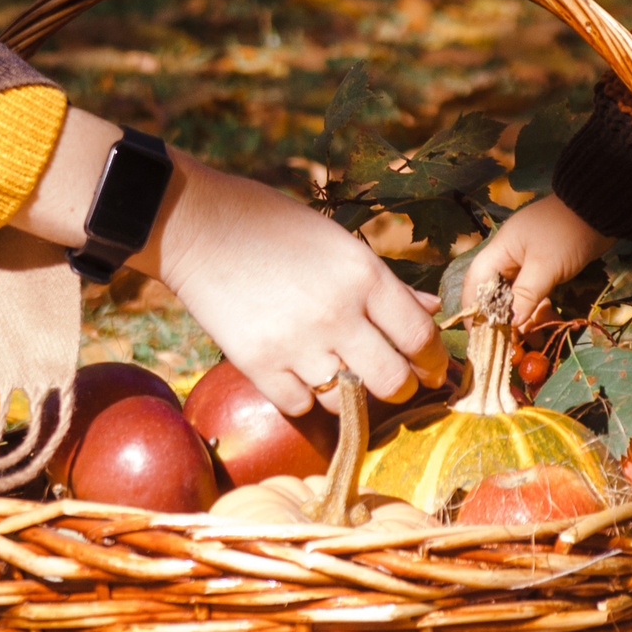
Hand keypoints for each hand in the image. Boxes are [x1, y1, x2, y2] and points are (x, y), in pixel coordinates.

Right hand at [142, 160, 448, 417]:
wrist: (197, 225)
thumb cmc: (274, 225)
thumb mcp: (339, 242)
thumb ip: (385, 282)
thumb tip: (431, 309)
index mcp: (364, 275)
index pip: (421, 337)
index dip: (435, 361)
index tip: (432, 369)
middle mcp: (338, 313)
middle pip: (393, 381)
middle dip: (400, 386)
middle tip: (390, 381)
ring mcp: (297, 342)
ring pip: (347, 401)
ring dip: (348, 393)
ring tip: (336, 370)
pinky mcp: (258, 363)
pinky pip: (300, 406)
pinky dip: (303, 397)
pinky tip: (296, 372)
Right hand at [464, 196, 612, 334]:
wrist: (602, 212)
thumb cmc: (566, 233)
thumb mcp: (544, 267)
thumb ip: (524, 296)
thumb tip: (509, 326)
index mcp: (499, 250)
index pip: (475, 282)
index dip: (473, 308)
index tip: (478, 335)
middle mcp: (509, 258)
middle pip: (495, 294)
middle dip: (500, 321)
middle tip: (506, 345)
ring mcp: (528, 264)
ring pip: (517, 298)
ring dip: (522, 320)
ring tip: (529, 344)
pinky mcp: (545, 270)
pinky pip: (535, 296)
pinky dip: (538, 311)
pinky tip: (545, 328)